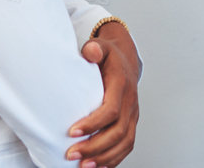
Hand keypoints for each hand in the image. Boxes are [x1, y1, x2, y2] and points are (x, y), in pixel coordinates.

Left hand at [67, 22, 140, 166]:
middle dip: (94, 147)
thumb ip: (94, 49)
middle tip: (71, 155)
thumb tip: (90, 51)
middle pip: (118, 131)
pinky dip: (114, 159)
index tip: (71, 133)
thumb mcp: (101, 47)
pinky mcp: (131, 123)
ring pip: (124, 142)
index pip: (111, 110)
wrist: (126, 60)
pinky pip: (127, 145)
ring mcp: (133, 114)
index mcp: (122, 85)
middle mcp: (131, 102)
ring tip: (83, 166)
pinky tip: (97, 167)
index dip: (93, 124)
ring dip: (104, 157)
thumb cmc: (109, 57)